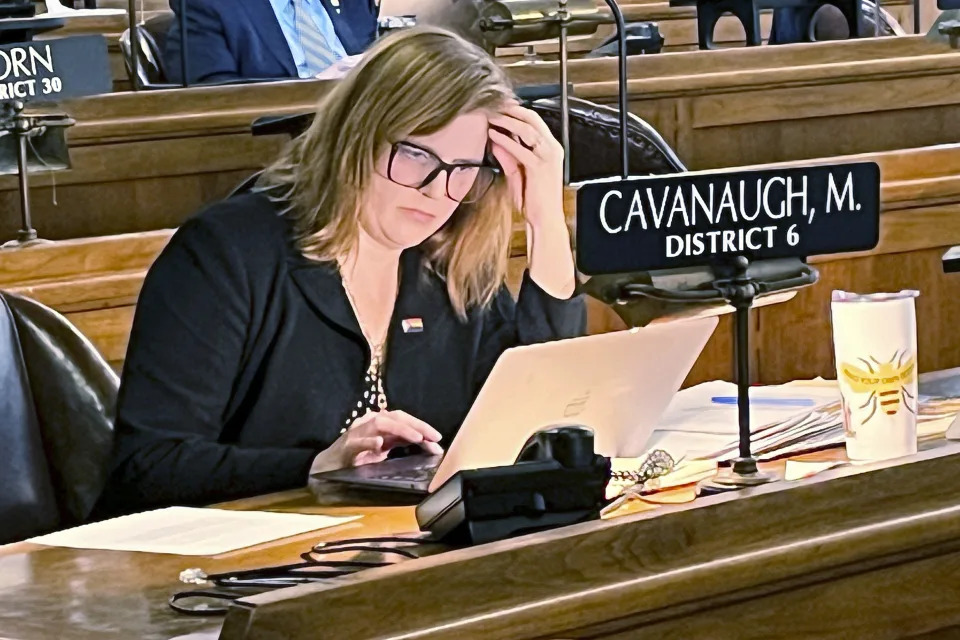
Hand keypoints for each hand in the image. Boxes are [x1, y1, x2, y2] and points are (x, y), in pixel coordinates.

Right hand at [309, 410, 443, 474]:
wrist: (328, 466)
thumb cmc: (358, 456)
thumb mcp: (383, 448)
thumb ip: (402, 442)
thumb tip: (430, 445)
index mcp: (379, 423)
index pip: (403, 418)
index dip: (422, 425)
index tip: (437, 437)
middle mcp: (369, 423)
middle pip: (395, 417)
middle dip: (416, 425)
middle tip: (433, 436)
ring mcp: (357, 433)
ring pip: (379, 424)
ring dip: (400, 430)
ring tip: (416, 437)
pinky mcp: (346, 447)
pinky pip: (358, 442)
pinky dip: (369, 442)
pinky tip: (379, 445)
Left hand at [489, 102, 575, 299]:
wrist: (544, 219)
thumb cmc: (533, 199)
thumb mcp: (517, 173)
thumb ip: (508, 156)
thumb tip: (495, 140)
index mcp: (550, 149)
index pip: (534, 122)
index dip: (517, 111)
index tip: (500, 106)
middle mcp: (552, 149)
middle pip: (532, 119)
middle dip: (512, 110)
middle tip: (494, 104)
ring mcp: (547, 157)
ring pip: (527, 130)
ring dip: (508, 121)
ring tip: (492, 116)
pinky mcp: (540, 167)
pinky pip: (521, 148)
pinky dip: (506, 140)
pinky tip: (494, 136)